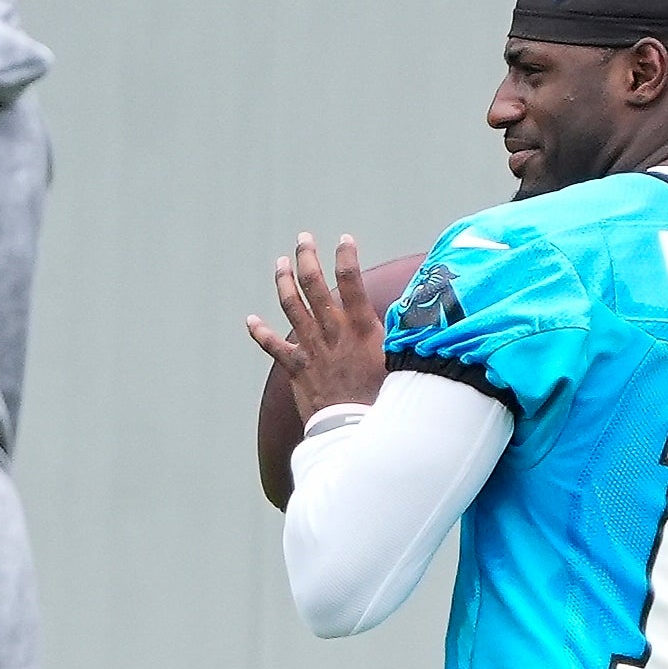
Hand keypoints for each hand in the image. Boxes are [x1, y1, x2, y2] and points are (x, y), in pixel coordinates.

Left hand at [247, 233, 387, 426]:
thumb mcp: (400, 362)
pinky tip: (250, 321)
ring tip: (281, 263)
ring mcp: (312, 348)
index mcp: (361, 327)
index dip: (346, 256)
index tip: (344, 240)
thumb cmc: (383, 399)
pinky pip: (273, 347)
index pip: (351, 280)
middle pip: (314, 284)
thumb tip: (417, 317)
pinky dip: (260, 333)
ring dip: (284, 281)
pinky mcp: (297, 368)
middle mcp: (333, 332)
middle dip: (307, 257)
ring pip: (292, 306)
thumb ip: (401, 336)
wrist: (354, 429)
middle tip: (303, 239)